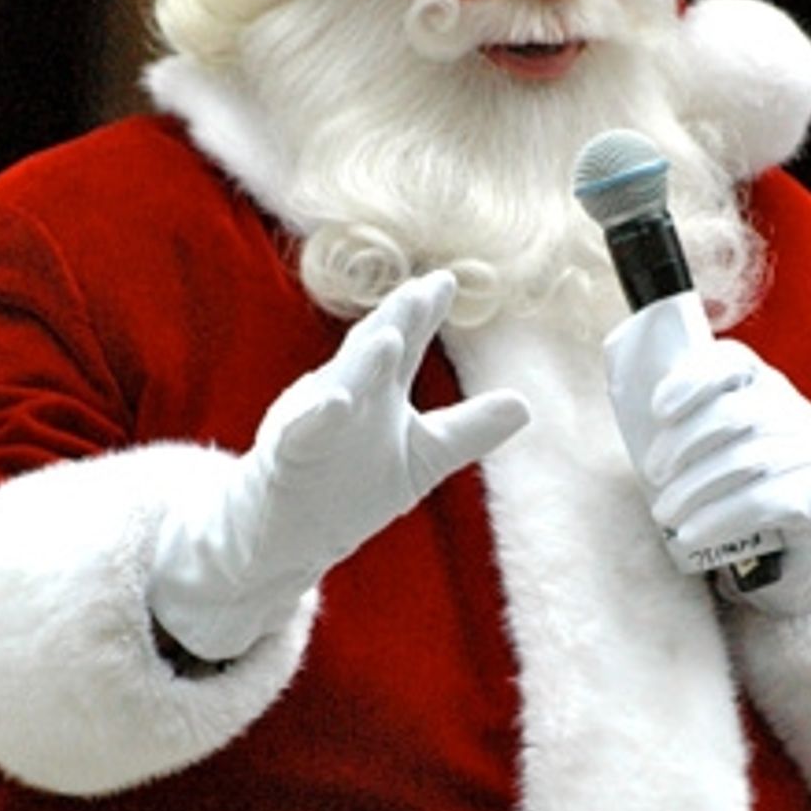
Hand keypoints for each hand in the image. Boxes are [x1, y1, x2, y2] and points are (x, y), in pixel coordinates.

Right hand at [150, 271, 530, 658]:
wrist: (285, 529)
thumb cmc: (352, 486)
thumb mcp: (423, 457)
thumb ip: (469, 429)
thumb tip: (526, 405)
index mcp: (379, 391)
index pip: (404, 345)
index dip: (424, 313)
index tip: (447, 281)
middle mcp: (349, 396)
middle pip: (373, 353)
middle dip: (396, 321)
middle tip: (424, 289)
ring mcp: (317, 422)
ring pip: (340, 385)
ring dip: (362, 362)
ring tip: (387, 336)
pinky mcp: (291, 454)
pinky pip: (303, 432)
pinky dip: (316, 416)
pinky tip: (335, 403)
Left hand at [639, 339, 810, 614]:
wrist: (787, 548)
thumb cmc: (731, 489)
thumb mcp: (706, 450)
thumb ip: (679, 427)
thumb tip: (630, 421)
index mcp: (762, 385)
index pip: (733, 361)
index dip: (692, 380)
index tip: (657, 411)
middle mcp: (794, 410)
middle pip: (734, 413)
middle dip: (683, 444)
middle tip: (652, 475)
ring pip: (746, 461)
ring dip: (693, 488)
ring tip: (663, 513)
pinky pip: (764, 502)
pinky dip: (719, 518)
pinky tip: (690, 533)